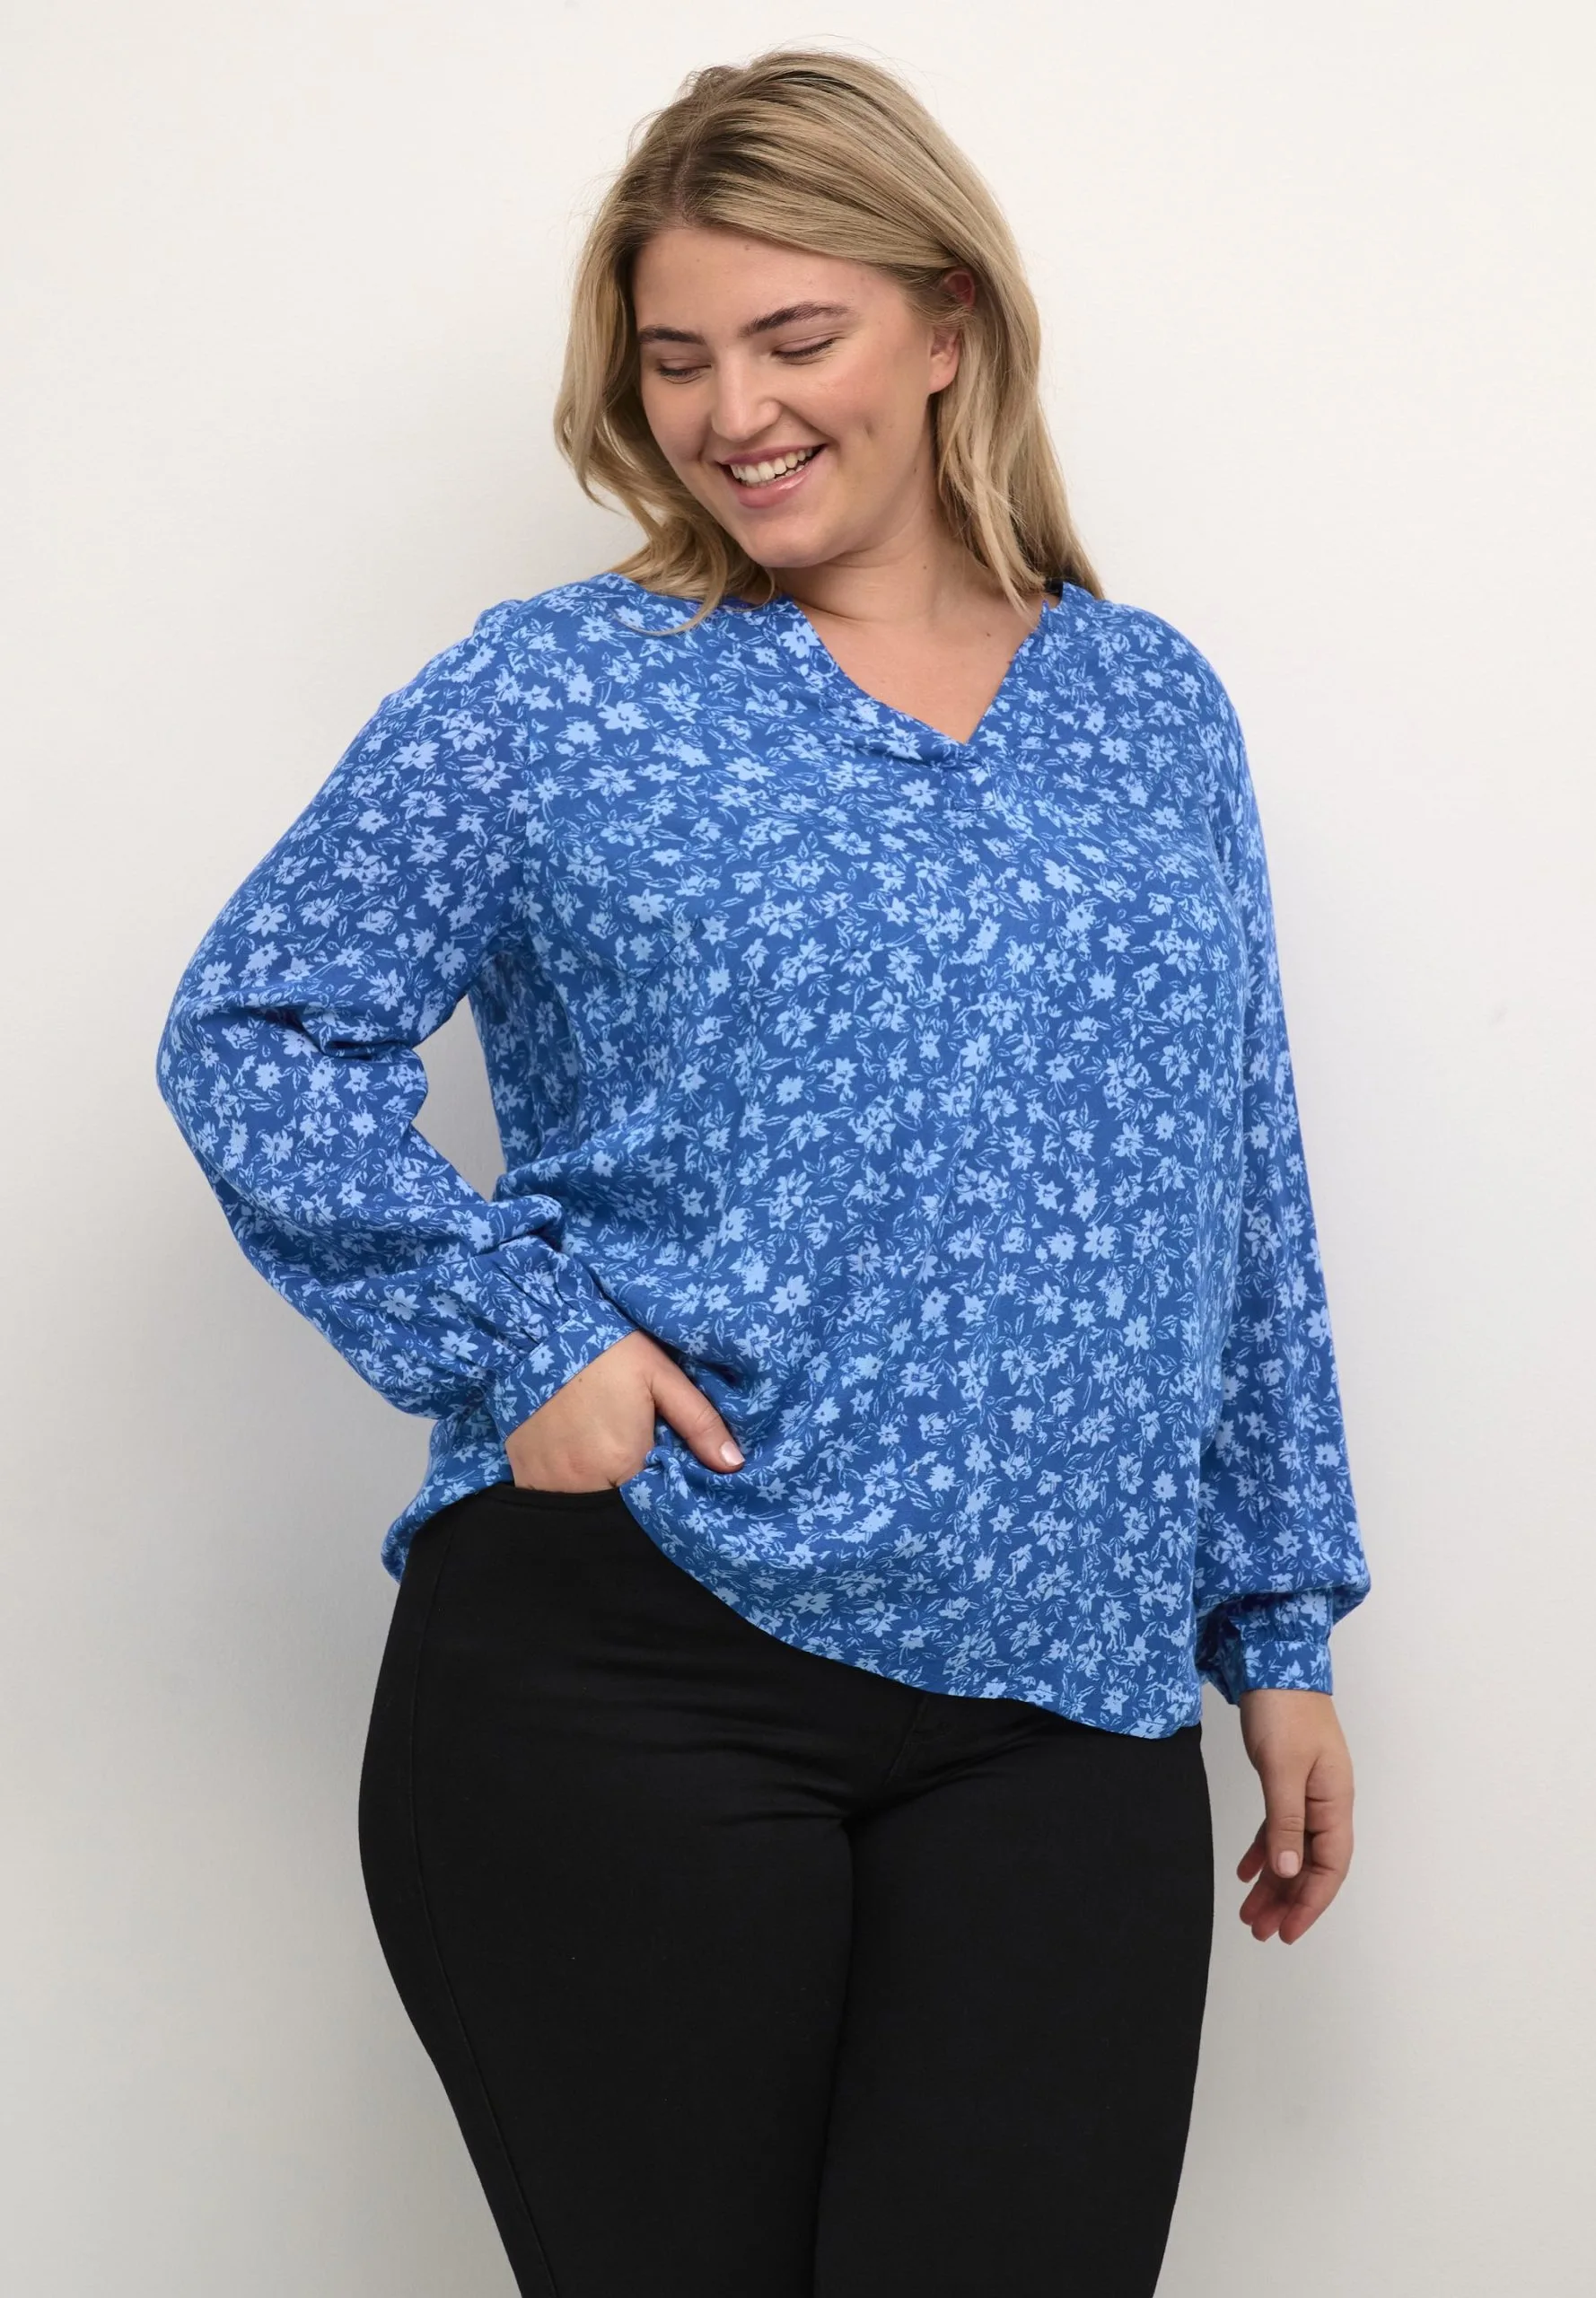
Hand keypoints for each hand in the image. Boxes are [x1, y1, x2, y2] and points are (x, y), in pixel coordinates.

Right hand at [503, 1328, 743, 1491]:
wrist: (538, 1331)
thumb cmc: (606, 1351)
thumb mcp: (660, 1376)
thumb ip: (698, 1421)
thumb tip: (733, 1465)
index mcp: (624, 1463)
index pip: (658, 1504)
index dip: (668, 1493)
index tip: (673, 1475)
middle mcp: (584, 1485)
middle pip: (622, 1511)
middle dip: (638, 1498)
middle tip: (642, 1463)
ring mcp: (549, 1485)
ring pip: (586, 1510)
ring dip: (603, 1494)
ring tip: (611, 1463)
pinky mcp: (524, 1476)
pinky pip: (555, 1499)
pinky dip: (570, 1489)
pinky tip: (580, 1461)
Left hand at [1234, 1688, 1354, 1944]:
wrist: (1273, 1663)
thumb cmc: (1284, 1711)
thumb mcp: (1282, 1769)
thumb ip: (1286, 1821)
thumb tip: (1288, 1871)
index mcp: (1335, 1801)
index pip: (1330, 1866)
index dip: (1310, 1902)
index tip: (1287, 1931)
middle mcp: (1327, 1802)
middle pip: (1311, 1864)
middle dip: (1288, 1901)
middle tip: (1260, 1930)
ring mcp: (1309, 1791)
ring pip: (1293, 1850)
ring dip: (1273, 1882)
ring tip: (1250, 1912)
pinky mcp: (1288, 1780)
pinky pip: (1280, 1827)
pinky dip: (1264, 1850)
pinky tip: (1245, 1871)